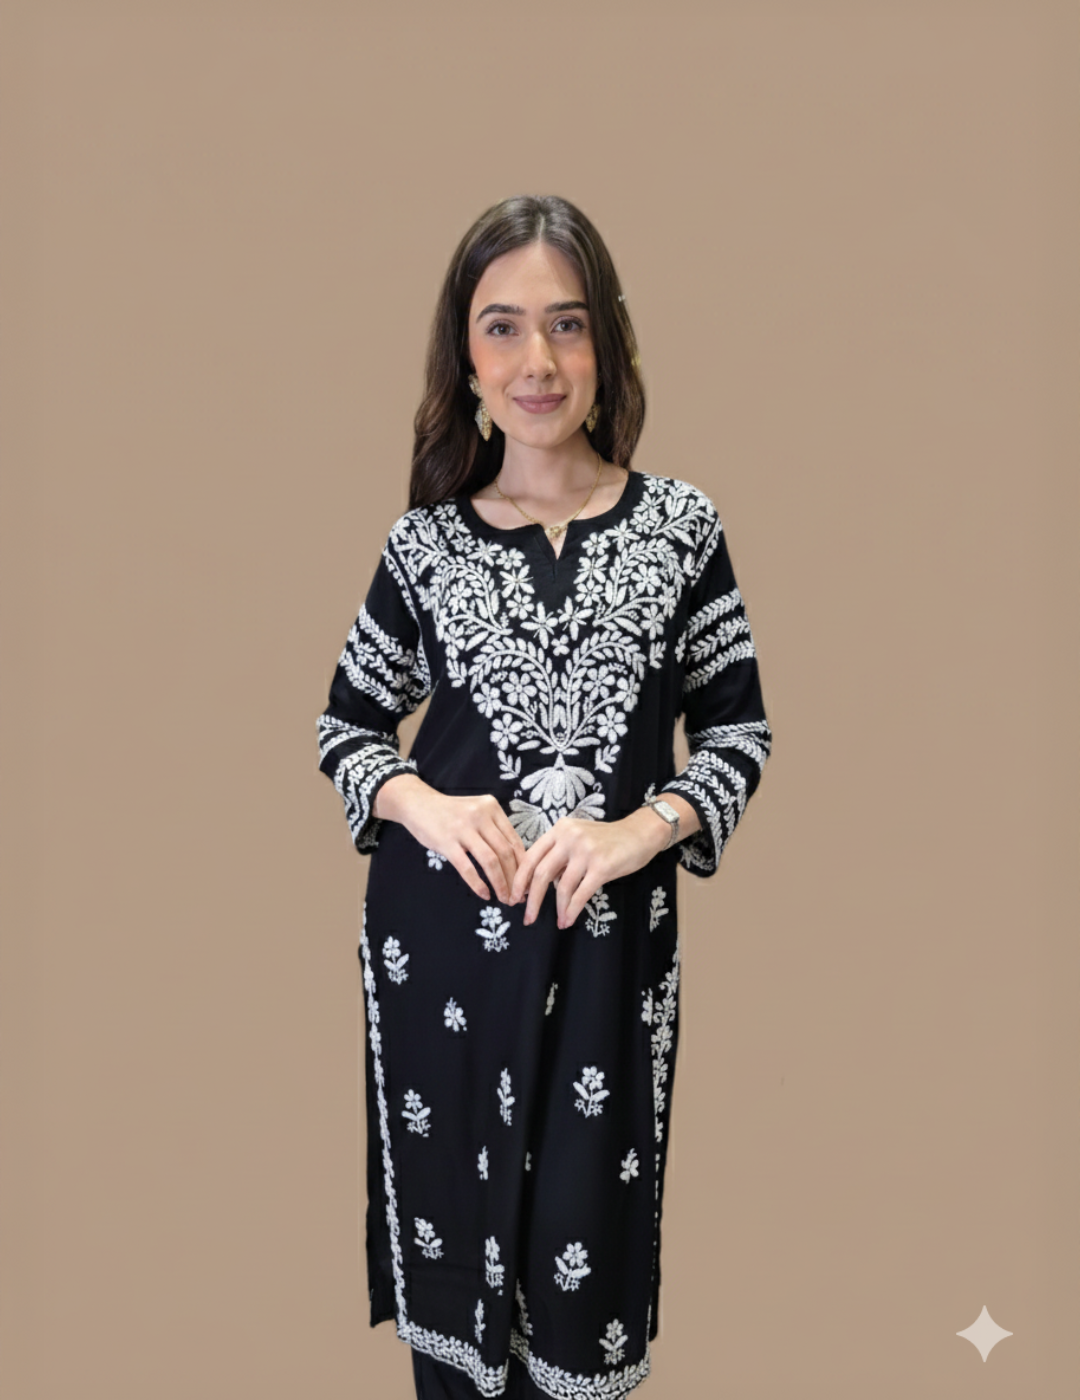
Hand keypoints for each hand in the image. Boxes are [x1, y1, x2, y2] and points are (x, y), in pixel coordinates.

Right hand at [397, 787, 526, 904]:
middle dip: (514, 879)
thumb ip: (494, 830)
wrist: (418, 804)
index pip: (514, 840)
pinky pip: (467, 868)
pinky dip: (478, 884)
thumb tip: (516, 862)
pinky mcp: (446, 842)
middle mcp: (480, 815)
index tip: (526, 883)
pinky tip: (484, 894)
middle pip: (505, 852)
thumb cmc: (451, 813)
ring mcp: (463, 828)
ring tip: (504, 899)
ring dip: (500, 883)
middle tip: (517, 897)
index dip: (524, 865)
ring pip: (490, 861)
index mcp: (492, 808)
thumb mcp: (477, 812)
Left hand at [509, 811, 669, 928]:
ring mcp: (585, 851)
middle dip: (531, 899)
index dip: (519, 879)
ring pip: (561, 886)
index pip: (530, 856)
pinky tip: (568, 920)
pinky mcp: (602, 866)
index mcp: (559, 829)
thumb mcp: (578, 837)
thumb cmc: (608, 839)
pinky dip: (572, 910)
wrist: (640, 833)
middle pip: (540, 873)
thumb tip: (539, 882)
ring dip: (557, 908)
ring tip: (558, 921)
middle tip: (527, 917)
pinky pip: (580, 893)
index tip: (515, 897)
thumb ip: (559, 855)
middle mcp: (569, 837)